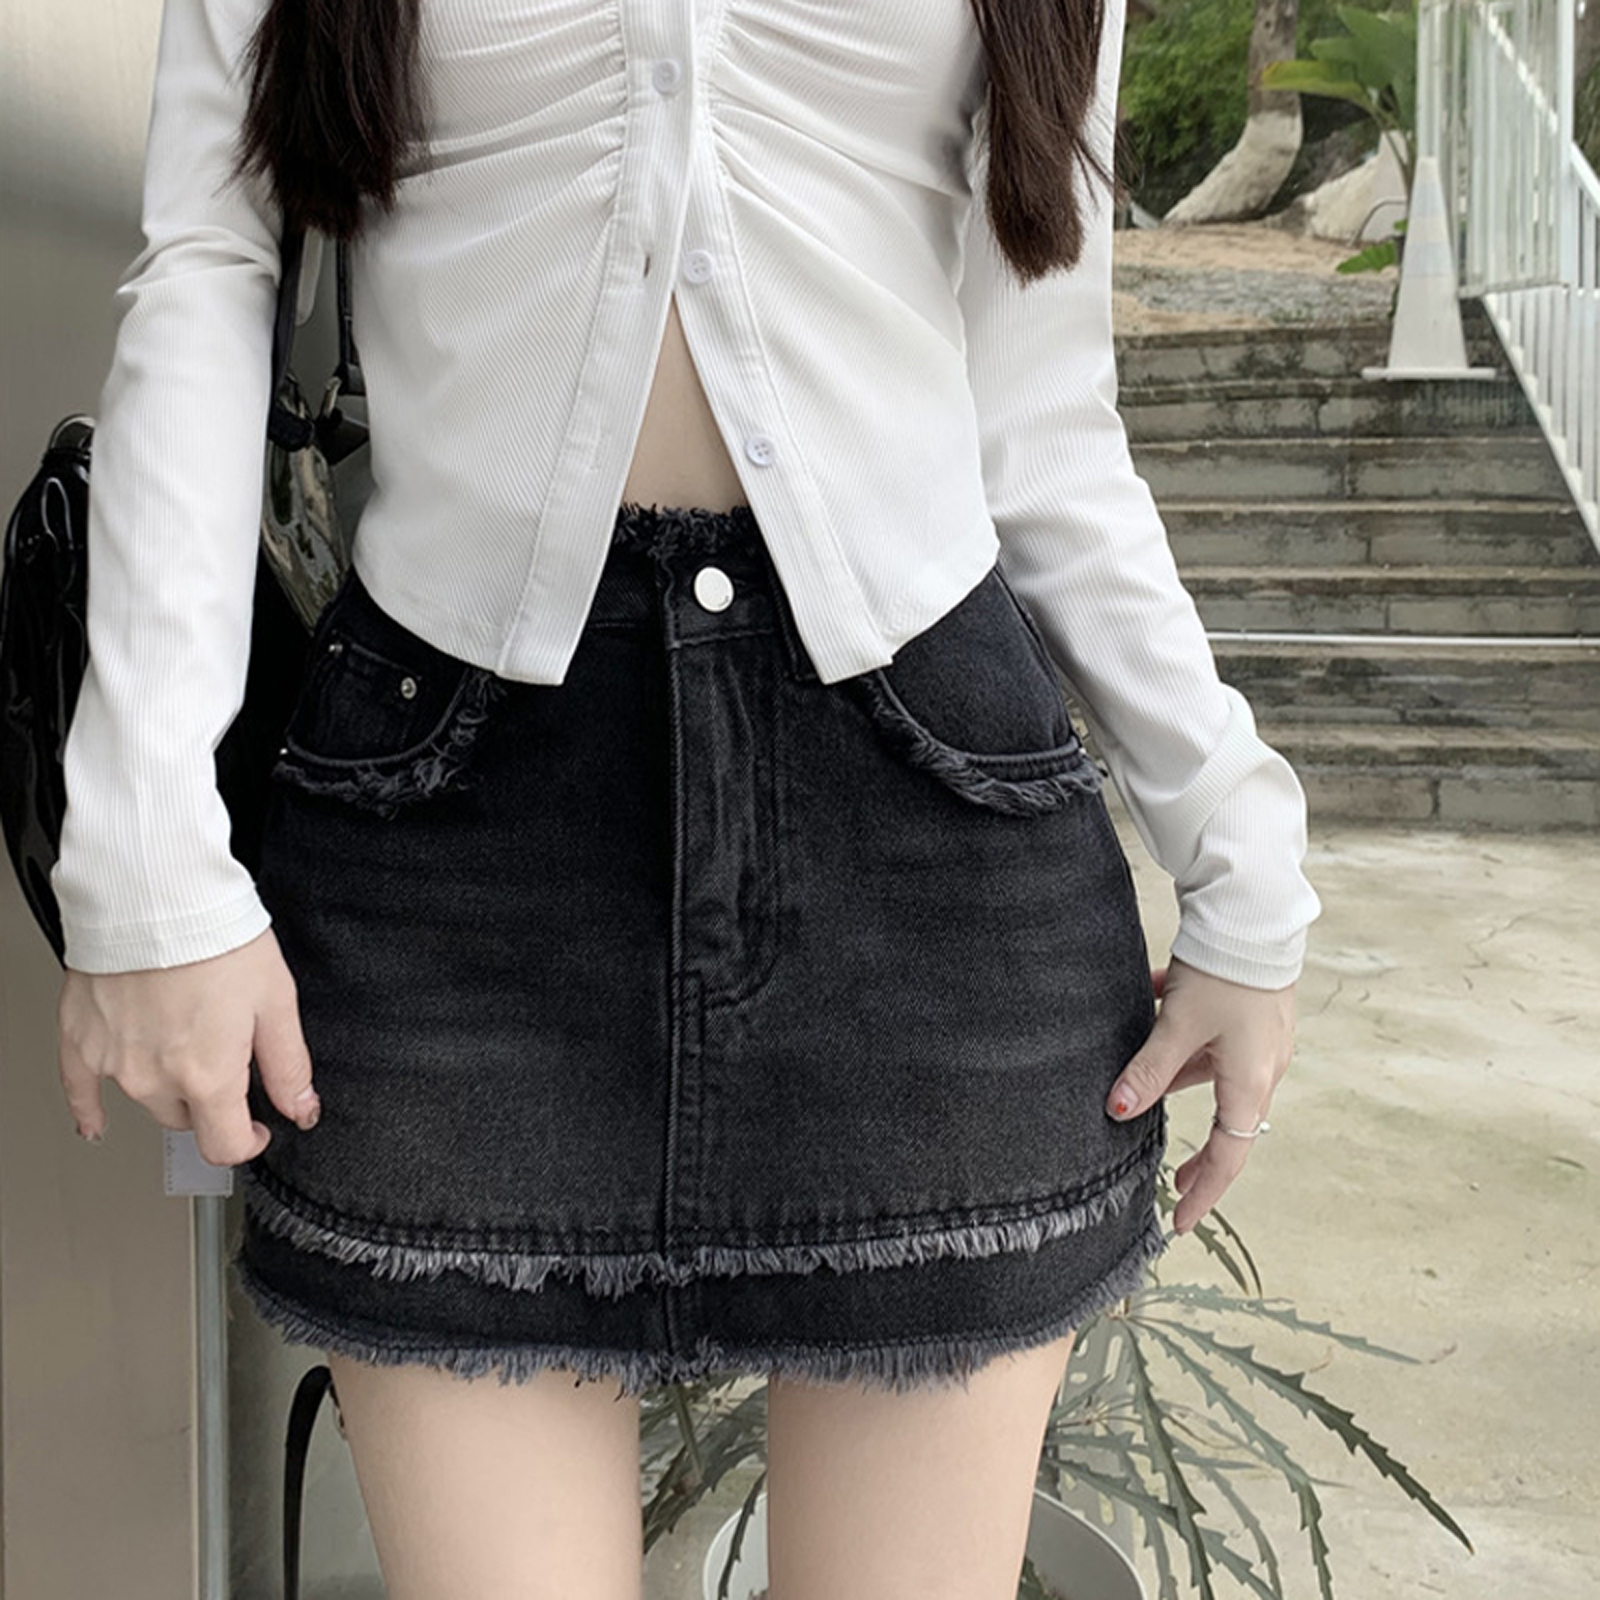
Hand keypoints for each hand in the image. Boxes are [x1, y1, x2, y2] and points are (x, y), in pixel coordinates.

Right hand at [57, 926, 318, 1166]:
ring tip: (182, 1044)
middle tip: (223, 1062)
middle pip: (186, 1119)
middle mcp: (156, 1078)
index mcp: (207, 1076)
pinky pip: (79, 1092)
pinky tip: (96, 1123)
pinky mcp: (81, 1040)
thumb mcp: (276, 1001)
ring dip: (167, 1087)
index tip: (257, 1129)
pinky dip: (89, 1110)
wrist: (156, 898)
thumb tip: (302, 1108)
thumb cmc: (217, 939)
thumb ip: (288, 1065)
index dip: (248, 1141)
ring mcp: (114, 1062)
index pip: (224, 1144)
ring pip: (145, 1099)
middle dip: (210, 1103)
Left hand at [1105, 955, 1295, 1233]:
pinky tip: (1148, 1003)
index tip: (1181, 1223)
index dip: (1203, 1192)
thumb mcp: (1177, 1025)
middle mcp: (1261, 1068)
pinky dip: (1180, 1037)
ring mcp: (1258, 1040)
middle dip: (1197, 1153)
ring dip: (1177, 1081)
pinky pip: (1210, 1038)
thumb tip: (1116, 1112)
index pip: (1229, 1156)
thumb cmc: (1224, 973)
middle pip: (1226, 1124)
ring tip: (1136, 1089)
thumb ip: (1148, 1072)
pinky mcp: (1249, 1013)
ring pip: (1212, 1076)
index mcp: (1250, 1082)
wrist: (1254, 913)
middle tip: (1170, 1180)